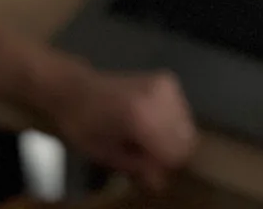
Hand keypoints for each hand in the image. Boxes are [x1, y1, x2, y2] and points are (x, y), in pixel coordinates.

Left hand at [47, 68, 197, 191]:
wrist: (75, 88)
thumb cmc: (84, 124)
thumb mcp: (107, 154)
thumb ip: (138, 167)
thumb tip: (160, 182)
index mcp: (142, 116)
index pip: (177, 152)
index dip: (165, 165)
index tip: (147, 168)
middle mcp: (160, 96)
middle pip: (187, 138)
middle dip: (170, 151)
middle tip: (145, 154)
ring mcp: (167, 85)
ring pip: (187, 125)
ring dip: (171, 137)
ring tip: (146, 138)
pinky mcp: (168, 80)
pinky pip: (182, 111)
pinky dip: (171, 122)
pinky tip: (150, 123)